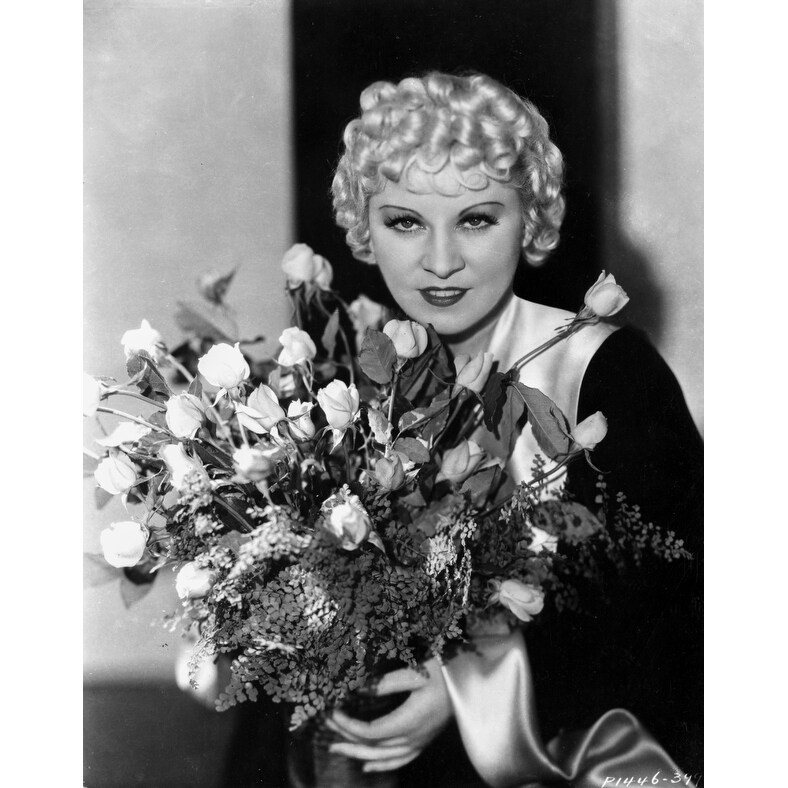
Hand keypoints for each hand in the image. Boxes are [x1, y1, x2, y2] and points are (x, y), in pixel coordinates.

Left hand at [325, 658, 452, 772]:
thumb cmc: (444, 673)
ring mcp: (420, 742)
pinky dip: (381, 766)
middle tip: (327, 727)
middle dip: (347, 738)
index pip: (370, 732)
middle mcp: (414, 737)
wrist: (472, 682)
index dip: (348, 725)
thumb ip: (385, 683)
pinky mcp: (424, 740)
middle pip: (373, 747)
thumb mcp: (415, 672)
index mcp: (410, 721)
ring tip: (337, 748)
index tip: (333, 712)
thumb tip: (357, 688)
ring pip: (384, 758)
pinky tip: (369, 767)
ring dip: (358, 753)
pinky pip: (400, 761)